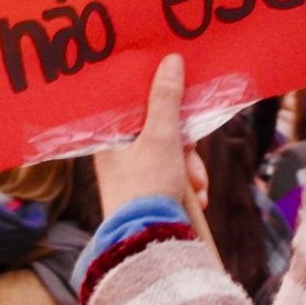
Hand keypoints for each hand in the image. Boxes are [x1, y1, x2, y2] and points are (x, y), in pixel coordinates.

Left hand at [94, 54, 208, 217]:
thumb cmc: (147, 187)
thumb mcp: (161, 137)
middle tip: (191, 150)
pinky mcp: (145, 193)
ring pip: (168, 153)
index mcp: (108, 137)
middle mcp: (115, 154)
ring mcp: (129, 175)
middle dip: (183, 144)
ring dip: (189, 166)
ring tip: (196, 186)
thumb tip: (171, 61)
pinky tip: (195, 197)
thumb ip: (166, 99)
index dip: (160, 101)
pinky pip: (170, 174)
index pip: (133, 104)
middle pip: (156, 129)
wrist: (147, 244)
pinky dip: (186, 183)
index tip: (178, 102)